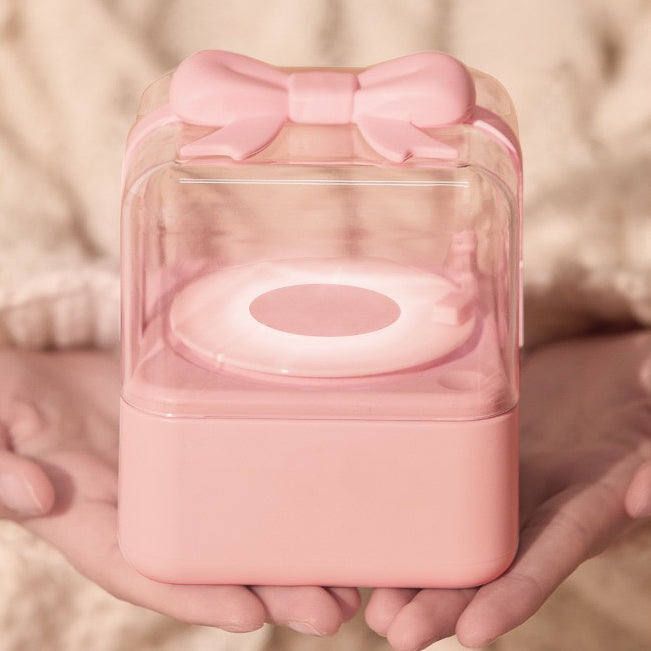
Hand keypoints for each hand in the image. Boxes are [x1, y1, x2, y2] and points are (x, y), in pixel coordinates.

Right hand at [0, 348, 359, 634]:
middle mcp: (142, 513)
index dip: (193, 596)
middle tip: (332, 612)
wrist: (36, 378)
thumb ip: (0, 466)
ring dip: (293, 558)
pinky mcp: (197, 445)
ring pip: (237, 529)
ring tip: (353, 579)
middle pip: (209, 562)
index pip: (144, 568)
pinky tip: (332, 510)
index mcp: (90, 519)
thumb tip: (34, 494)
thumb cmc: (7, 403)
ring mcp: (175, 482)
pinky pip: (244, 478)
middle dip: (269, 592)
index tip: (249, 617)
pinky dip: (284, 500)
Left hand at [365, 330, 650, 649]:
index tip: (472, 634)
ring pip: (459, 534)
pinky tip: (373, 535)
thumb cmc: (642, 390)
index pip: (550, 554)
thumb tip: (643, 499)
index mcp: (589, 501)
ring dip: (419, 572)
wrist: (609, 368)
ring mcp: (506, 480)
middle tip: (395, 632)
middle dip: (446, 602)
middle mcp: (541, 502)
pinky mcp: (478, 453)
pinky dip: (411, 516)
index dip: (514, 595)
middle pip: (493, 561)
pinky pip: (443, 486)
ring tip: (372, 605)